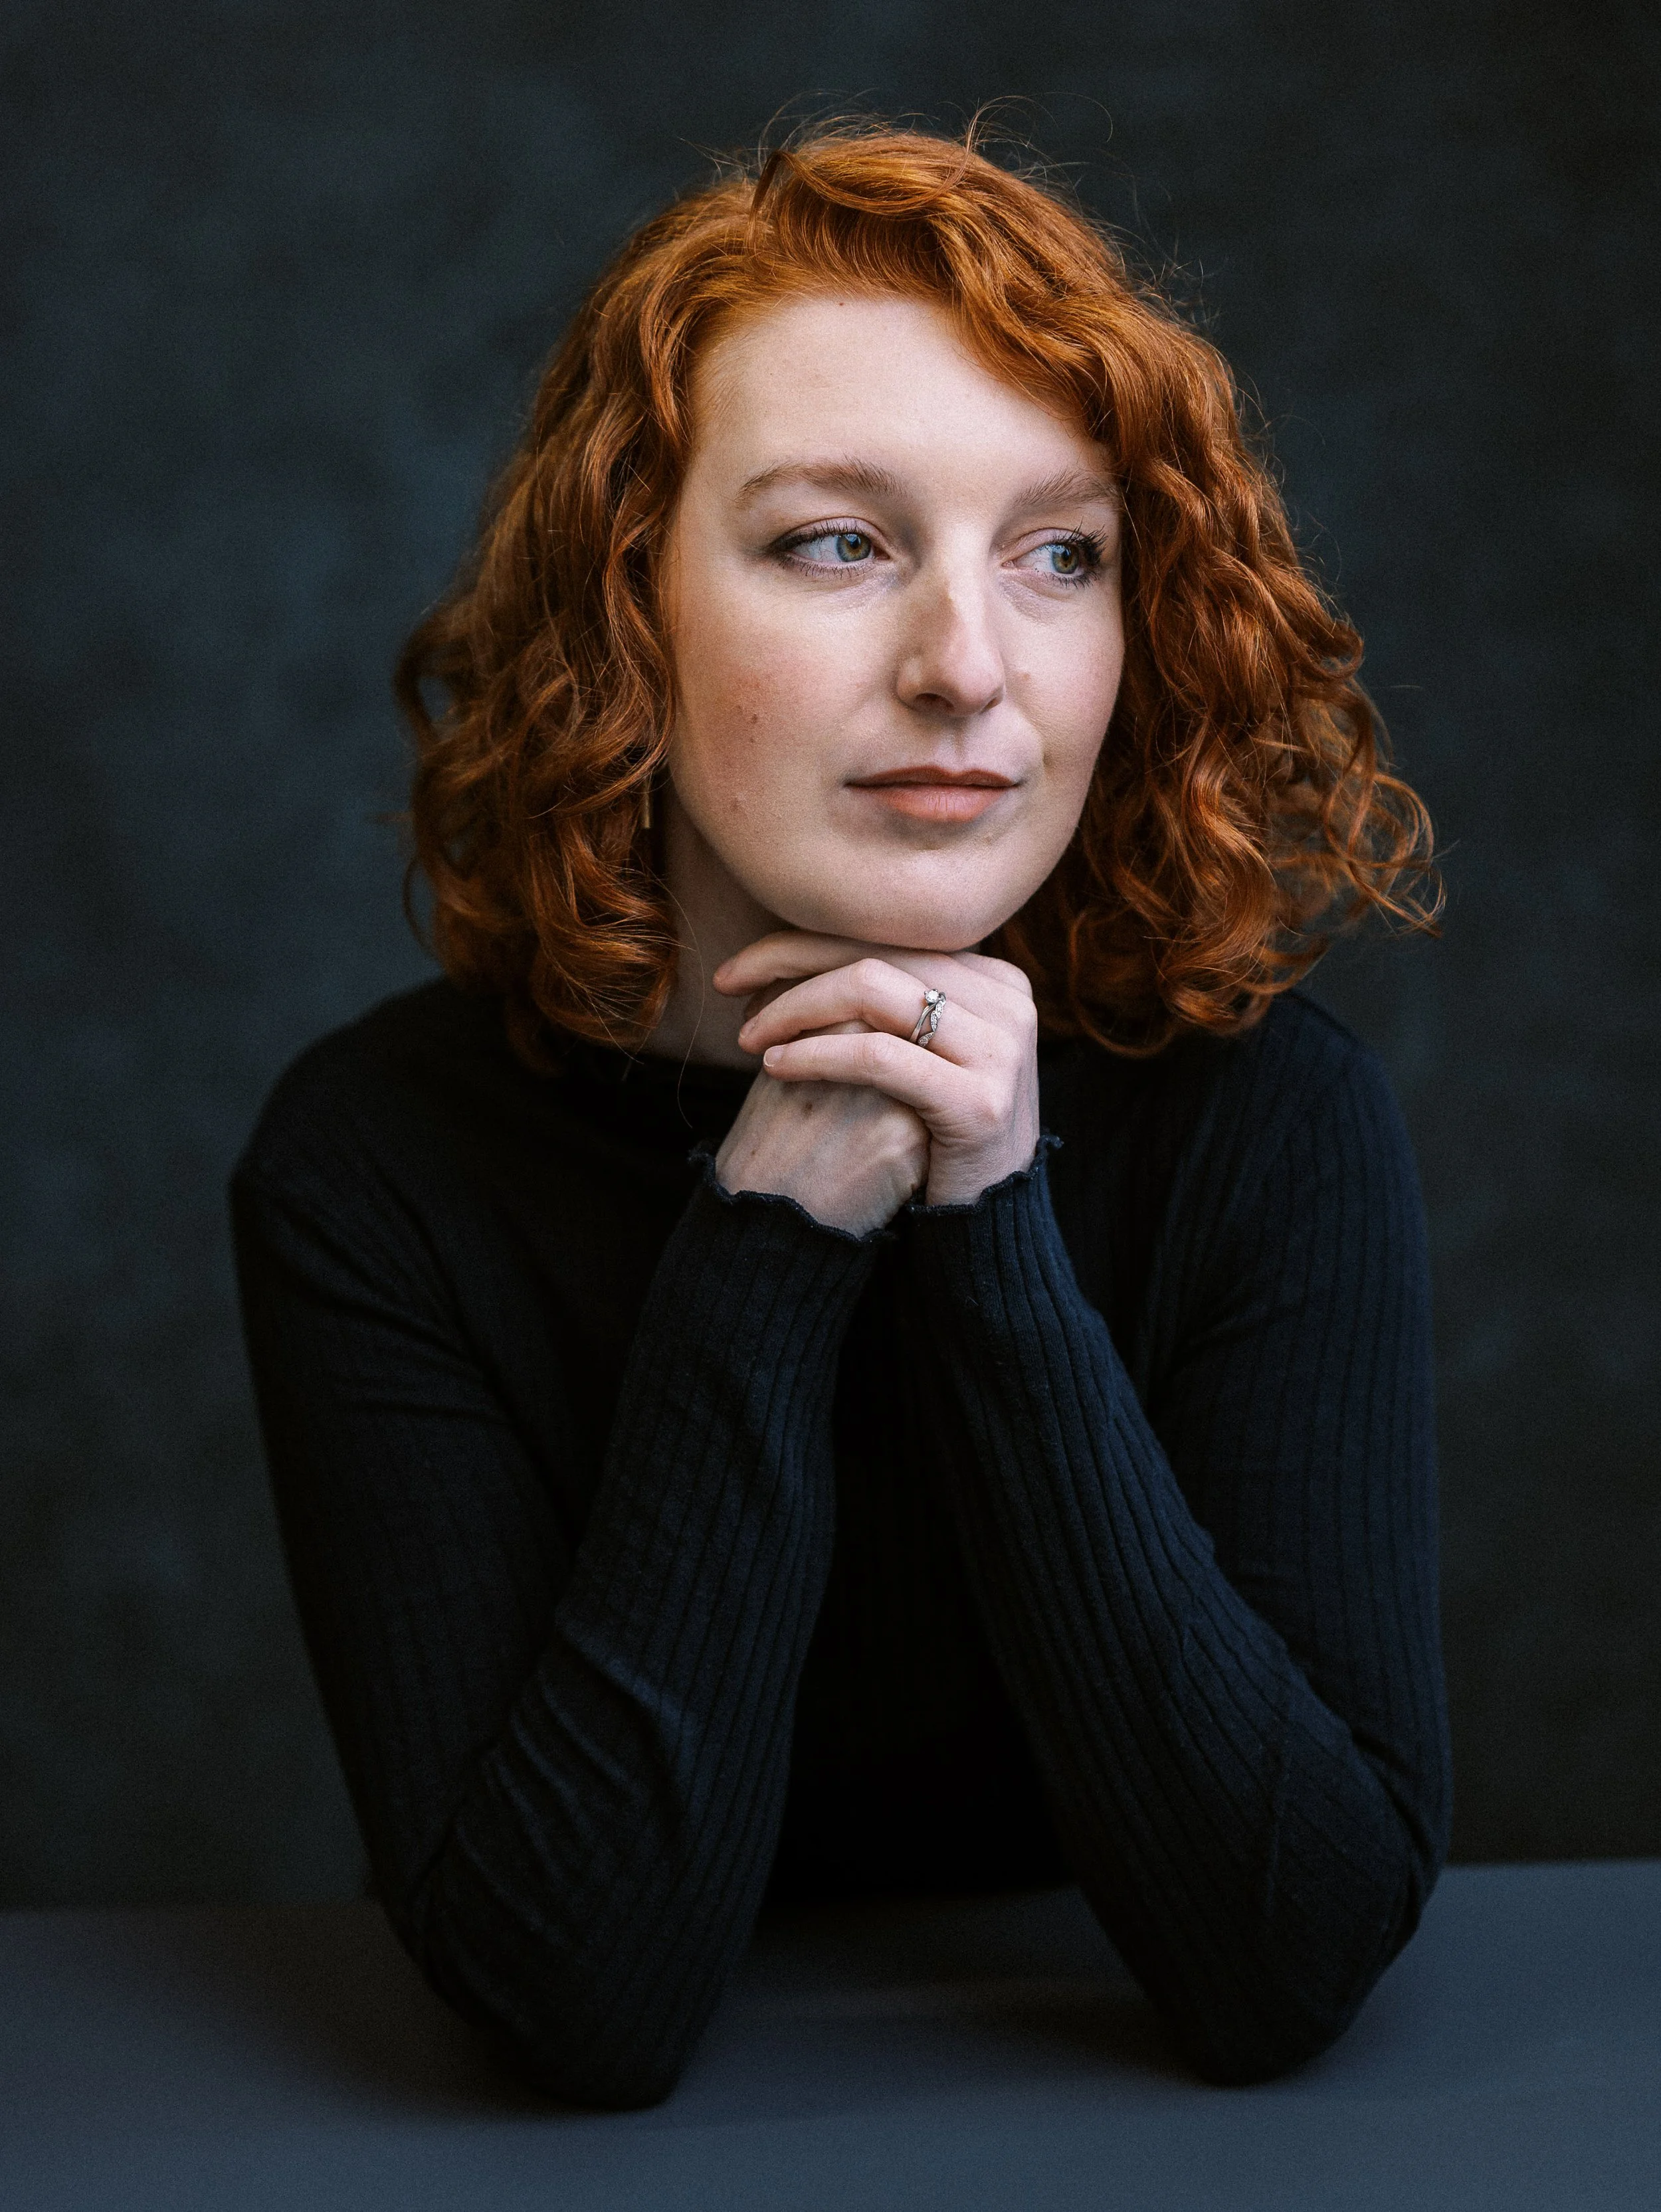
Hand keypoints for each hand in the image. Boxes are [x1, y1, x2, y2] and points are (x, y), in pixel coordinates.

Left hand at [715, 934, 1041, 1209]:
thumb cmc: (933, 1134)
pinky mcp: (979, 1101)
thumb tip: (798, 952)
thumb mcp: (926, 1053)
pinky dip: (816, 1054)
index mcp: (994, 979)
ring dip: (794, 1006)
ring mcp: (1000, 1049)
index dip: (808, 943)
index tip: (746, 968)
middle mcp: (1009, 1001)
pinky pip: (877, 1056)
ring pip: (871, 989)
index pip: (888, 935)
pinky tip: (773, 1066)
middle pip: (877, 953)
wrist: (982, 1223)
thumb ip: (889, 1000)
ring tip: (749, 1036)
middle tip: (729, 984)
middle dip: (789, 962)